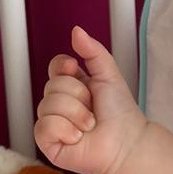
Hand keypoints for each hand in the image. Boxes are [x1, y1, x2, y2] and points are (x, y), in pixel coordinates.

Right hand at [34, 26, 146, 173]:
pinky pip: (44, 126)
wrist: (127, 143)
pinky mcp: (48, 143)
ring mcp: (51, 124)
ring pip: (48, 105)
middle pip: (53, 85)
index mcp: (71, 86)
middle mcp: (58, 104)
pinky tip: (78, 138)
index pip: (54, 67)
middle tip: (94, 110)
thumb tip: (76, 30)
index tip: (75, 68)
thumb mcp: (109, 74)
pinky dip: (66, 130)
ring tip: (90, 126)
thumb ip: (93, 51)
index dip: (62, 66)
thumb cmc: (120, 113)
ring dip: (77, 115)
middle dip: (79, 96)